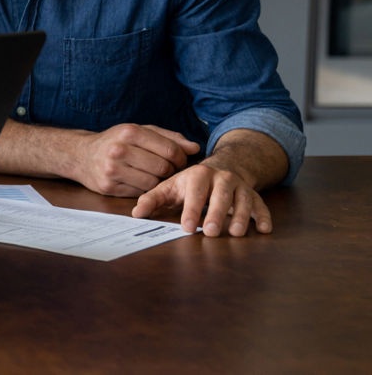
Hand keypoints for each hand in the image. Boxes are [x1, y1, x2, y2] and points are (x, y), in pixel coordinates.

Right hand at [70, 123, 201, 196]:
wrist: (81, 155)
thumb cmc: (116, 141)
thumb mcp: (139, 131)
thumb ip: (168, 138)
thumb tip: (194, 148)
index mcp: (129, 132)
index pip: (169, 149)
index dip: (180, 158)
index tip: (179, 160)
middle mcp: (119, 150)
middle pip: (163, 167)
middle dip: (171, 171)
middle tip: (168, 169)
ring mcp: (112, 169)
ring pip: (153, 182)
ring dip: (158, 181)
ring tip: (153, 174)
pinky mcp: (108, 186)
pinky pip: (139, 192)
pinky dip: (144, 188)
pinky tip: (139, 180)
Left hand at [132, 161, 271, 236]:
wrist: (221, 168)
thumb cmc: (190, 184)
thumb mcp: (170, 188)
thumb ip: (153, 199)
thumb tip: (136, 214)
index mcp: (198, 175)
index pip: (194, 192)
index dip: (191, 209)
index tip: (186, 227)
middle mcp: (221, 178)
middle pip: (220, 196)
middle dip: (216, 213)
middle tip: (210, 232)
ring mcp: (240, 186)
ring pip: (243, 200)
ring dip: (241, 216)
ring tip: (236, 233)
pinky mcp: (253, 195)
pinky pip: (261, 205)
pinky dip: (264, 216)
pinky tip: (264, 229)